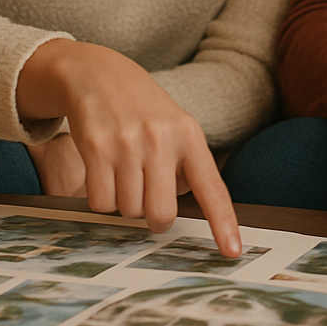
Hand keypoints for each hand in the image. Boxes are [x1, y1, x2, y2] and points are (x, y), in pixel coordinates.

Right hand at [16, 38, 241, 257]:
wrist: (99, 74)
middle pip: (161, 214)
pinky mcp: (95, 148)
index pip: (211, 188)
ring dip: (125, 204)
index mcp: (189, 136)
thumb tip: (174, 213)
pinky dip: (101, 200)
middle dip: (154, 218)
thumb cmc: (143, 110)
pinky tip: (104, 173)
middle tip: (148, 200)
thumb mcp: (176, 127)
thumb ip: (186, 167)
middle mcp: (161, 140)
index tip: (232, 251)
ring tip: (124, 174)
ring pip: (128, 210)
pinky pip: (100, 203)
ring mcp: (127, 144)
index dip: (223, 223)